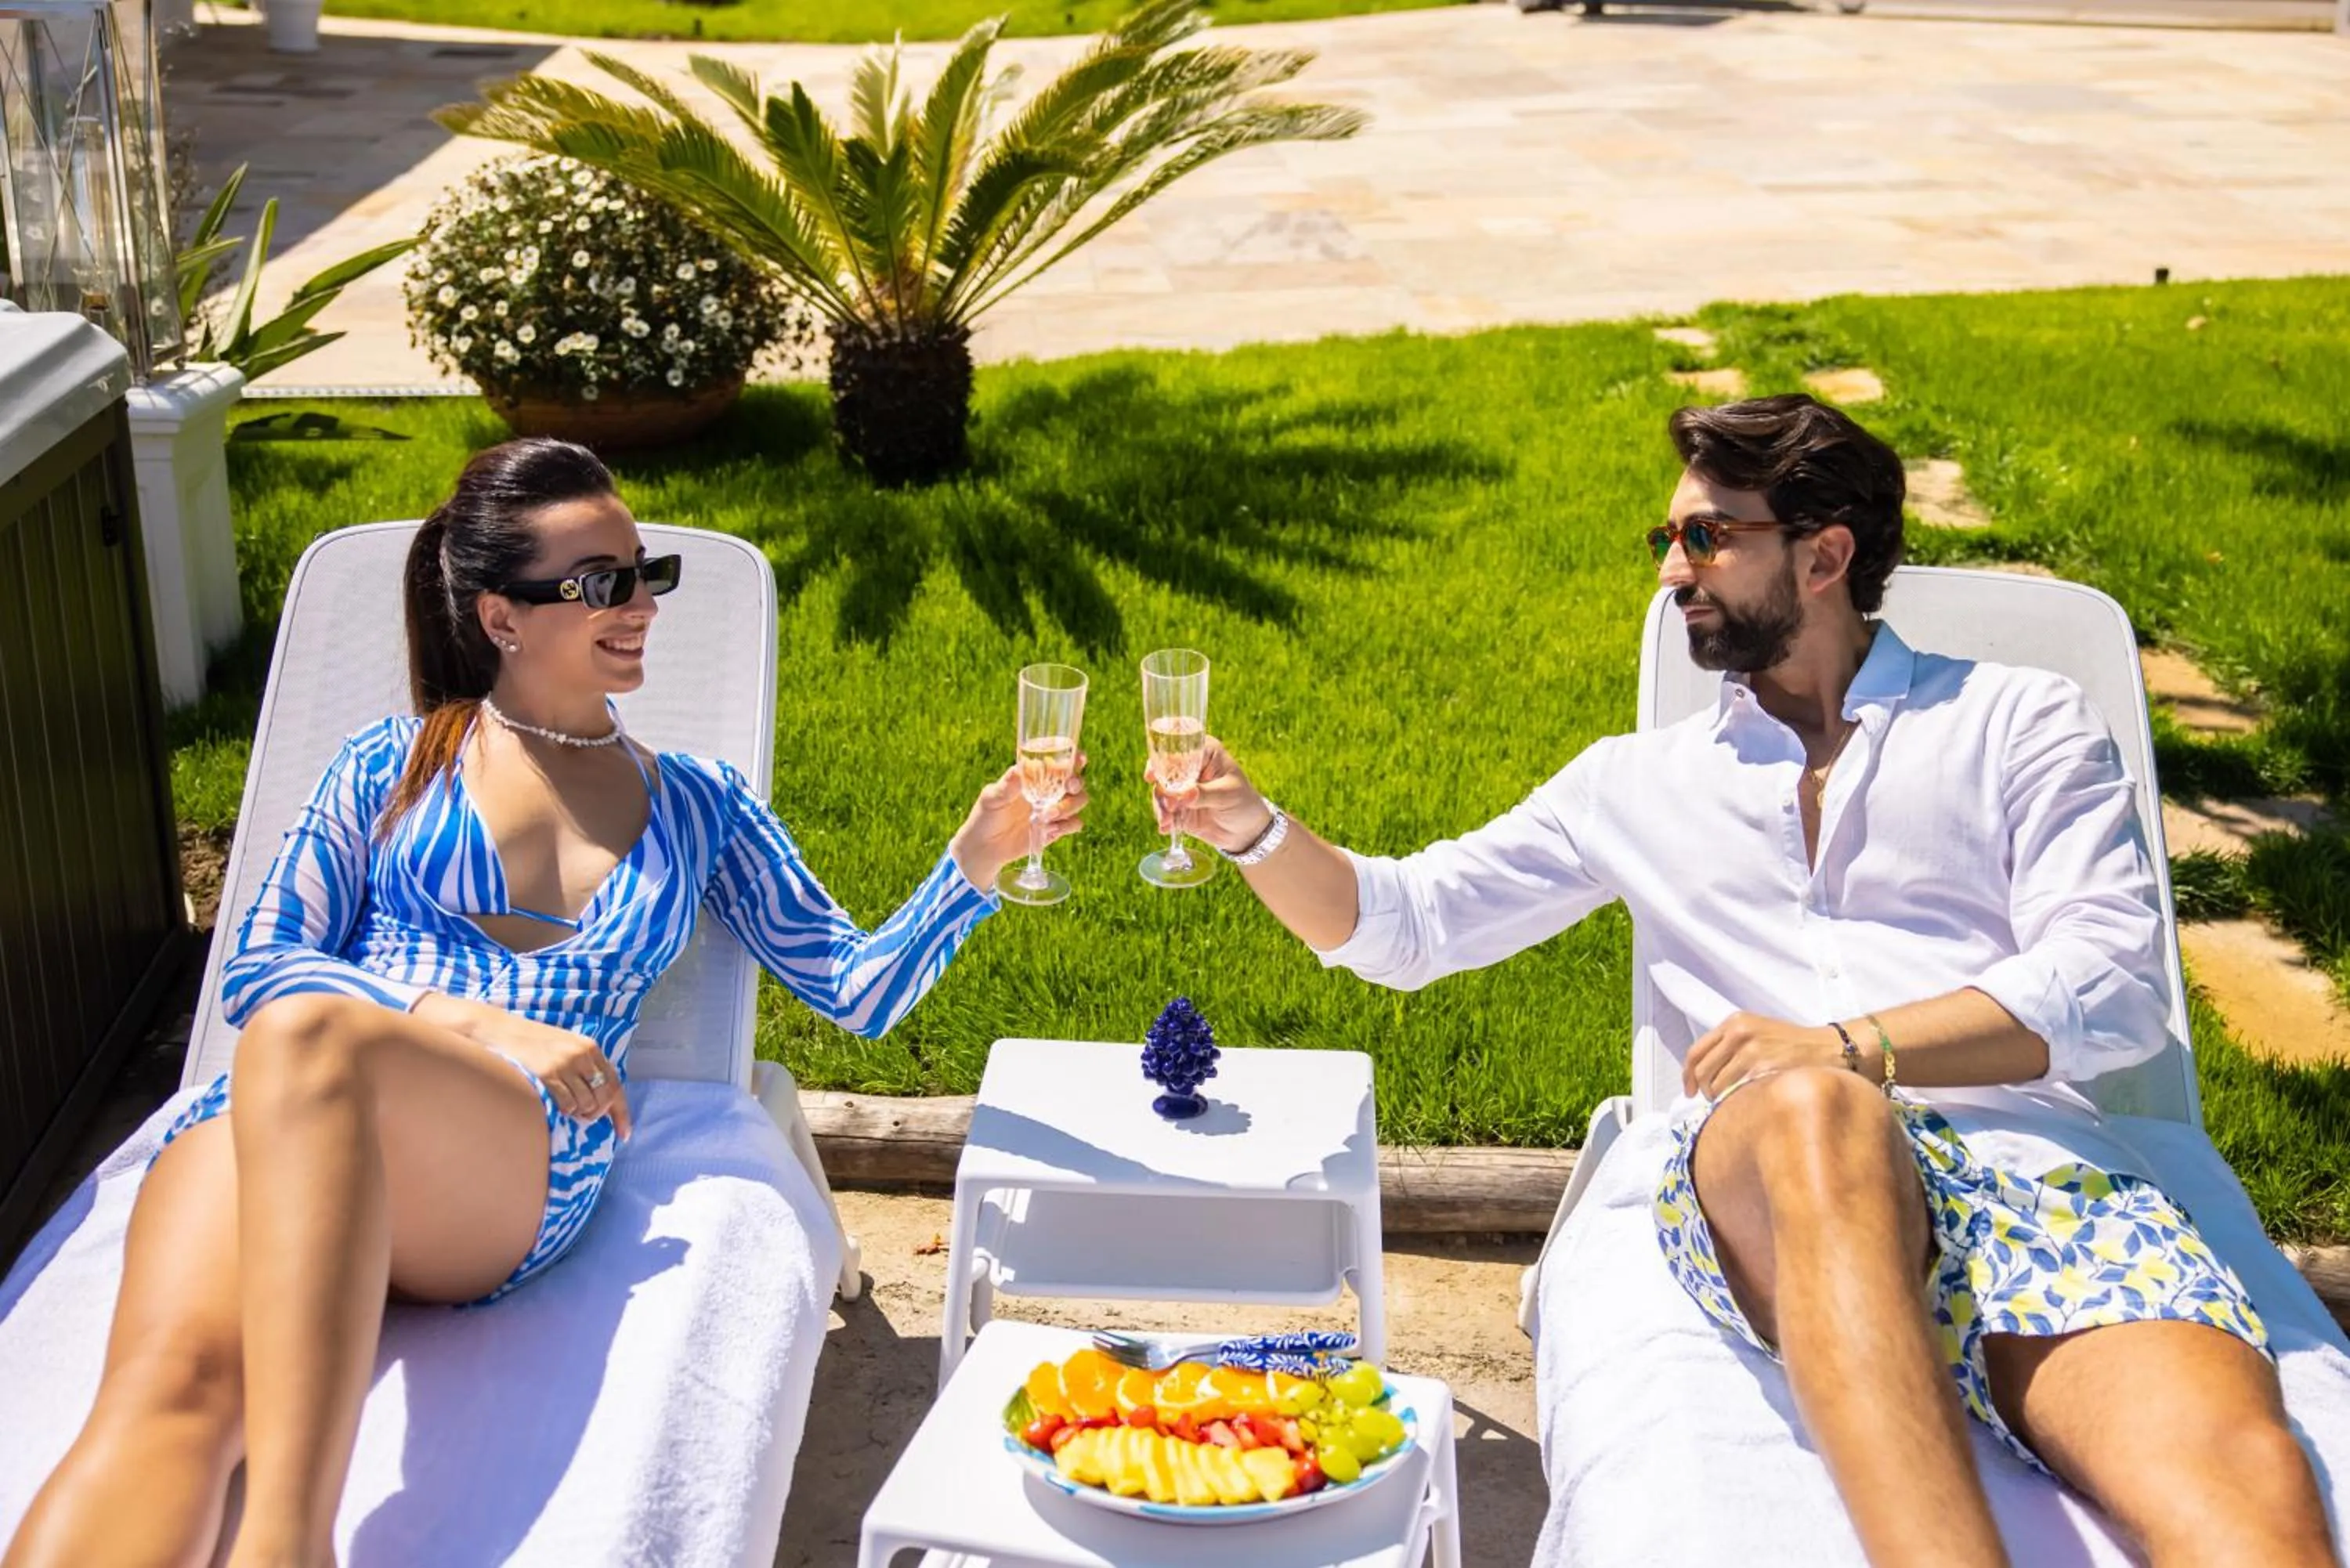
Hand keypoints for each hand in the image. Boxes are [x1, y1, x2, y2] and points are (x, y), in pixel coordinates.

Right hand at [415, 992, 631, 1138]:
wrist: (500, 1030)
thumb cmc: (532, 1043)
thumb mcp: (565, 1047)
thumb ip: (583, 1066)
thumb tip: (599, 1100)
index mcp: (590, 1048)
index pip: (615, 1084)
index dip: (621, 1112)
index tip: (624, 1134)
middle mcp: (582, 1054)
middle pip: (604, 1098)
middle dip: (597, 1114)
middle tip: (584, 1118)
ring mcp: (565, 1063)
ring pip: (587, 1104)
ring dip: (580, 1114)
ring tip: (568, 1110)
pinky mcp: (547, 1073)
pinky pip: (568, 1104)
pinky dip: (566, 1111)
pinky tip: (558, 1108)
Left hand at [951, 753, 1089, 890]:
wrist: (985, 847)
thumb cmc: (986, 815)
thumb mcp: (991, 798)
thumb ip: (1007, 785)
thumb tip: (1021, 768)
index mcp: (1035, 776)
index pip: (1060, 762)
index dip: (1074, 758)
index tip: (1079, 758)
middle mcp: (1049, 791)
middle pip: (1076, 781)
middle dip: (1077, 782)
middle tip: (1067, 787)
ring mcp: (1054, 809)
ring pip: (1079, 801)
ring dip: (1068, 806)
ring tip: (1046, 815)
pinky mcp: (1056, 829)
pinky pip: (1075, 823)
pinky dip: (1067, 825)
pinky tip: (1050, 829)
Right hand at [1151, 735, 1273, 854]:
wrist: (1247, 831)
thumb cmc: (1244, 803)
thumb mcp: (1228, 795)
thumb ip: (1205, 794)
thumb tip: (1184, 794)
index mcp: (1205, 753)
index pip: (1179, 750)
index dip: (1163, 761)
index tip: (1154, 775)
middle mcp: (1189, 767)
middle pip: (1164, 771)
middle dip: (1162, 789)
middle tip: (1170, 804)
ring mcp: (1181, 788)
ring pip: (1161, 792)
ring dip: (1161, 807)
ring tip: (1167, 821)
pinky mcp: (1178, 808)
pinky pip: (1164, 810)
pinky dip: (1163, 818)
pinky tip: (1166, 828)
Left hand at [1682, 1011, 1849, 1099]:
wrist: (1827, 1048)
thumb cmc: (1793, 1044)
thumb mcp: (1757, 1031)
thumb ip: (1731, 1044)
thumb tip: (1704, 1071)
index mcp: (1735, 1022)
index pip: (1696, 1051)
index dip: (1687, 1074)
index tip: (1688, 1090)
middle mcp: (1738, 1033)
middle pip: (1702, 1070)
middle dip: (1703, 1091)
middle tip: (1712, 1101)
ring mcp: (1750, 1050)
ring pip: (1716, 1085)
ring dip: (1719, 1100)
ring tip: (1732, 1103)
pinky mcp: (1762, 1068)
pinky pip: (1736, 1093)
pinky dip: (1735, 1102)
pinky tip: (1746, 1104)